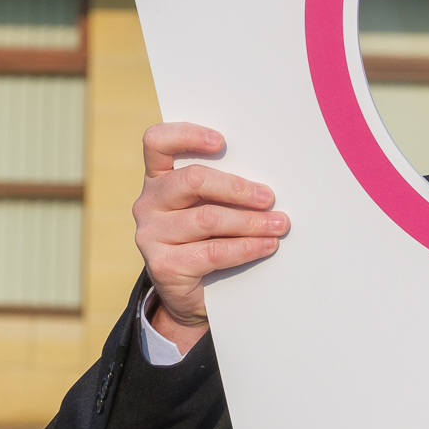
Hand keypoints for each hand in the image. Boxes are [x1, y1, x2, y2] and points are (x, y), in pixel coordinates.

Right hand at [133, 123, 288, 352]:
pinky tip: (266, 246)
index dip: (187, 135)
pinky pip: (212, 252)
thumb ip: (223, 188)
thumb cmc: (207, 236)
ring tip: (279, 224)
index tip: (222, 142)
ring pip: (207, 219)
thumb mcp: (210, 206)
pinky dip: (246, 248)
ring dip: (250, 222)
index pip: (157, 142)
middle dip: (237, 188)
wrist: (190, 292)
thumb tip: (268, 182)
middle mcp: (149, 202)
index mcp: (159, 178)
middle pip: (192, 180)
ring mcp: (151, 234)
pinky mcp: (162, 265)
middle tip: (268, 197)